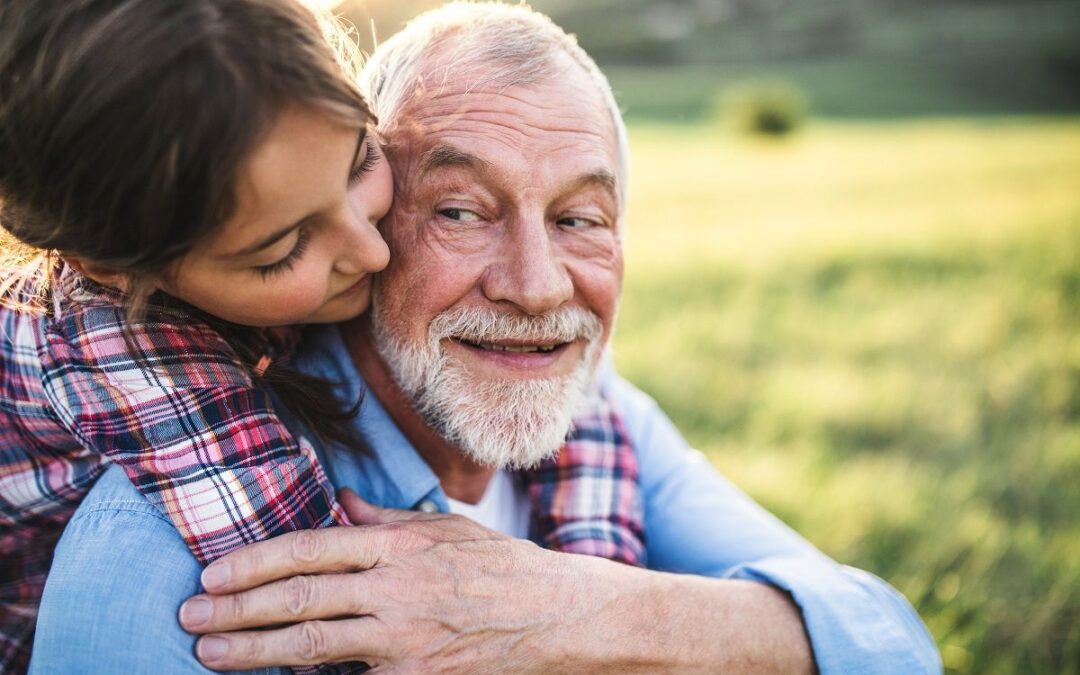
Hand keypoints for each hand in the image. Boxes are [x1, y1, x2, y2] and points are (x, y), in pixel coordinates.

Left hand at [178, 489, 574, 672]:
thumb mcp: (447, 528)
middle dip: (236, 608)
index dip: (255, 561)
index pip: (312, 548)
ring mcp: (406, 643)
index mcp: (401, 546)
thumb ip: (388, 518)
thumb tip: (341, 501)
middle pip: (300, 599)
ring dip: (253, 651)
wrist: (559, 619)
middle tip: (188, 614)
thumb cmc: (503, 568)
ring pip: (313, 647)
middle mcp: (397, 590)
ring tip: (209, 651)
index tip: (213, 573)